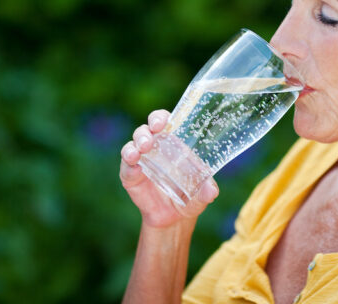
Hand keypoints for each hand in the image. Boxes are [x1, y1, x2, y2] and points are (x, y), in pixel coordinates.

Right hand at [120, 109, 218, 227]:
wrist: (173, 219)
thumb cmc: (190, 198)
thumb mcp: (201, 196)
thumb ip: (207, 192)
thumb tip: (211, 190)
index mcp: (173, 144)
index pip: (164, 122)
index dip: (160, 117)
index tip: (162, 122)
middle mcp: (155, 148)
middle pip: (146, 129)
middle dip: (147, 129)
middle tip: (153, 133)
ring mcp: (141, 161)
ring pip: (133, 144)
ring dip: (137, 143)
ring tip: (142, 150)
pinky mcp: (130, 176)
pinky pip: (126, 166)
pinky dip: (129, 164)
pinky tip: (134, 167)